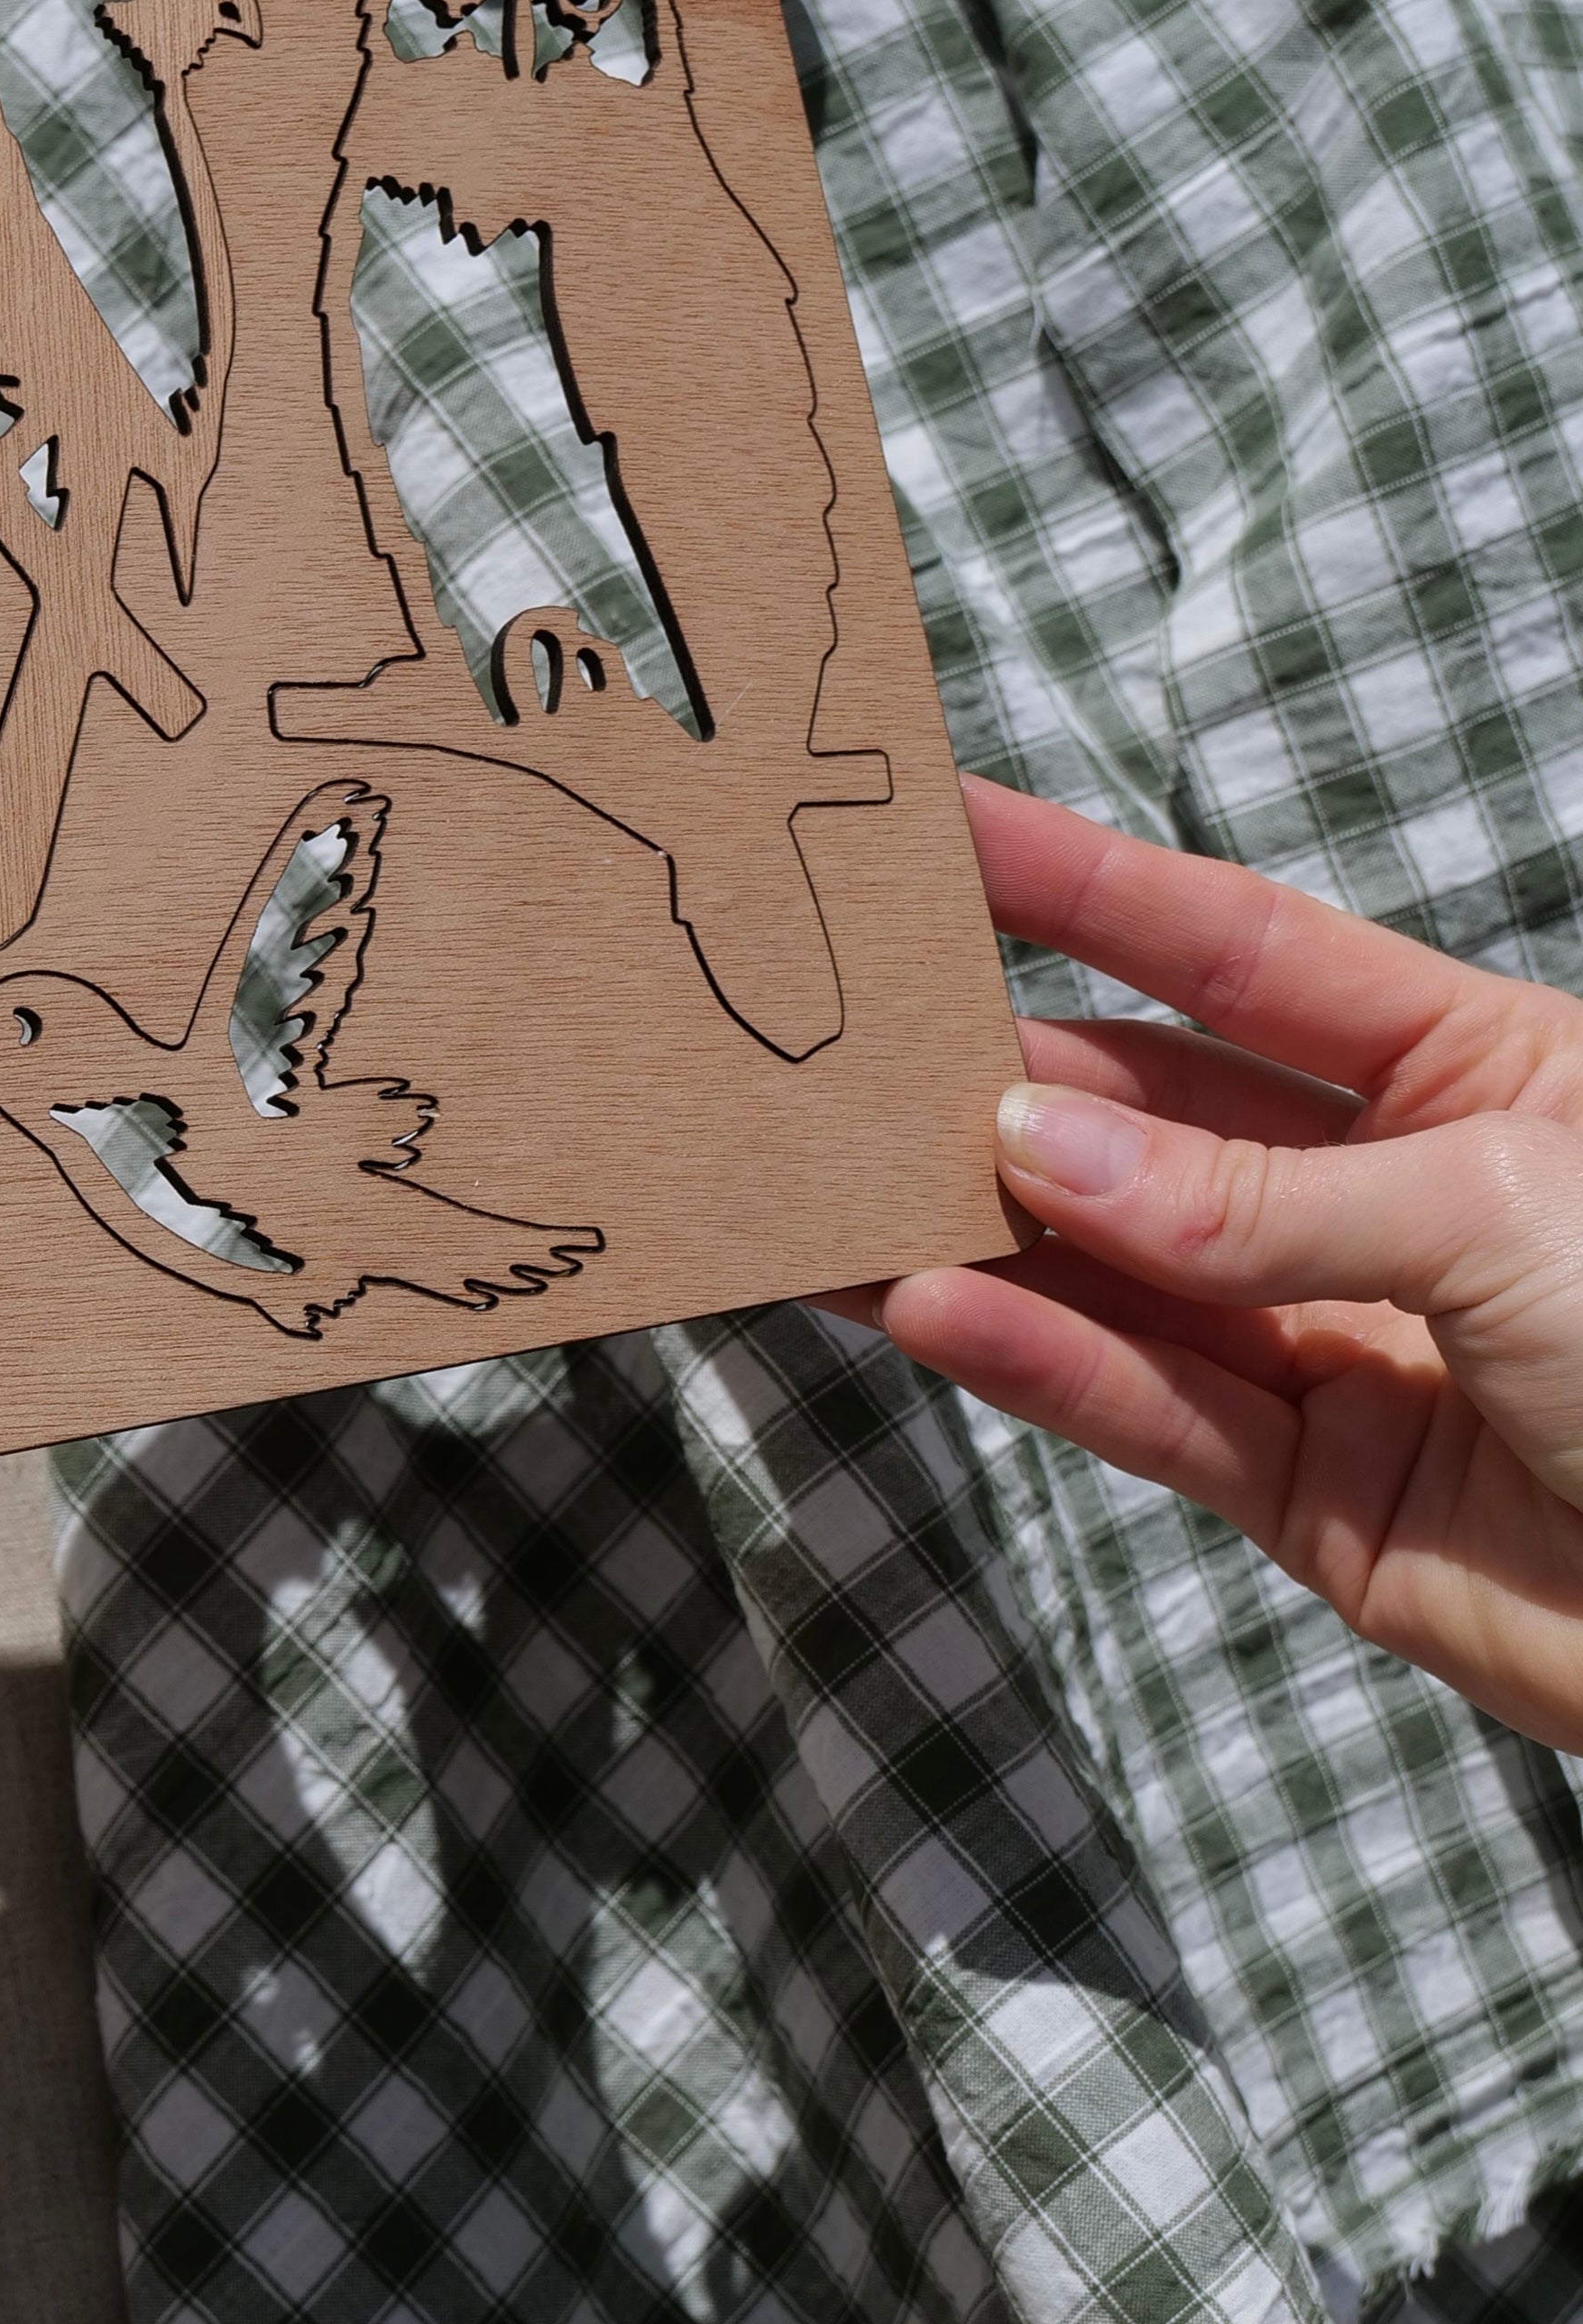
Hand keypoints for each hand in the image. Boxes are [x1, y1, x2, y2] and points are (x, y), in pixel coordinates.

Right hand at [863, 777, 1582, 1752]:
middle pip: (1150, 1112)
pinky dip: (1038, 1365)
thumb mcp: (1501, 1209)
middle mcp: (1390, 1192)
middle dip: (997, 1078)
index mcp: (1475, 1068)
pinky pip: (1149, 1411)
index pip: (1237, 947)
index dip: (1084, 884)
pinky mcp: (1314, 1495)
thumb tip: (1027, 1148)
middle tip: (837, 1043)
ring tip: (822, 1194)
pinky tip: (929, 1311)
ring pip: (1120, 1270)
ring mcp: (1342, 1342)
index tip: (939, 828)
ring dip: (975, 1233)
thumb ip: (1251, 1194)